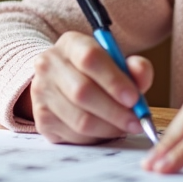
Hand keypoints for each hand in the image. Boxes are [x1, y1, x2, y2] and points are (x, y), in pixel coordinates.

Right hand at [21, 30, 153, 144]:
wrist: (63, 83)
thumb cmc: (97, 73)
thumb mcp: (117, 63)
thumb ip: (135, 67)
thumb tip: (141, 74)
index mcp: (71, 43)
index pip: (90, 58)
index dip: (114, 80)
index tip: (134, 98)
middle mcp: (50, 64)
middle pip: (82, 92)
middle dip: (115, 111)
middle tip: (136, 121)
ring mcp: (41, 92)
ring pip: (79, 118)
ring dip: (108, 128)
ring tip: (125, 127)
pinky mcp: (41, 118)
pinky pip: (73, 135)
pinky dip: (96, 138)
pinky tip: (106, 131)